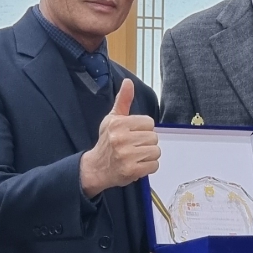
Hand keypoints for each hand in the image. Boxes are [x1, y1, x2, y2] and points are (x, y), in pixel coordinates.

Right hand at [80, 79, 159, 196]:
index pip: (149, 123)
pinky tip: (137, 165)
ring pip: (156, 151)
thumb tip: (128, 82)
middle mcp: (121, 139)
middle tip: (134, 147)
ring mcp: (126, 156)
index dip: (144, 129)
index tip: (133, 134)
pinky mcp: (131, 171)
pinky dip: (149, 167)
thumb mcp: (112, 118)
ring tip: (136, 156)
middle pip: (154, 137)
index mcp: (118, 124)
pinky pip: (154, 165)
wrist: (96, 168)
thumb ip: (123, 100)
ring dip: (149, 155)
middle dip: (147, 143)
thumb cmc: (107, 141)